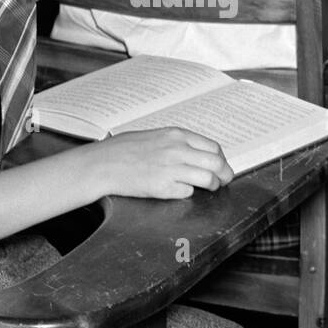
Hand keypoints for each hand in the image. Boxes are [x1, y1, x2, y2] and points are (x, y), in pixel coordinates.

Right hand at [87, 127, 233, 199]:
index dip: (221, 158)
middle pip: (216, 163)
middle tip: (225, 180)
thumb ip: (175, 142)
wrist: (102, 164)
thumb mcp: (152, 135)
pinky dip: (188, 192)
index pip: (212, 147)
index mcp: (175, 135)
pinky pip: (188, 192)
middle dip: (225, 173)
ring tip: (211, 188)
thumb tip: (194, 152)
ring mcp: (172, 169)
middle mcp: (177, 150)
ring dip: (213, 185)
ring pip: (208, 179)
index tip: (221, 165)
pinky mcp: (164, 188)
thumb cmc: (121, 149)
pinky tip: (180, 190)